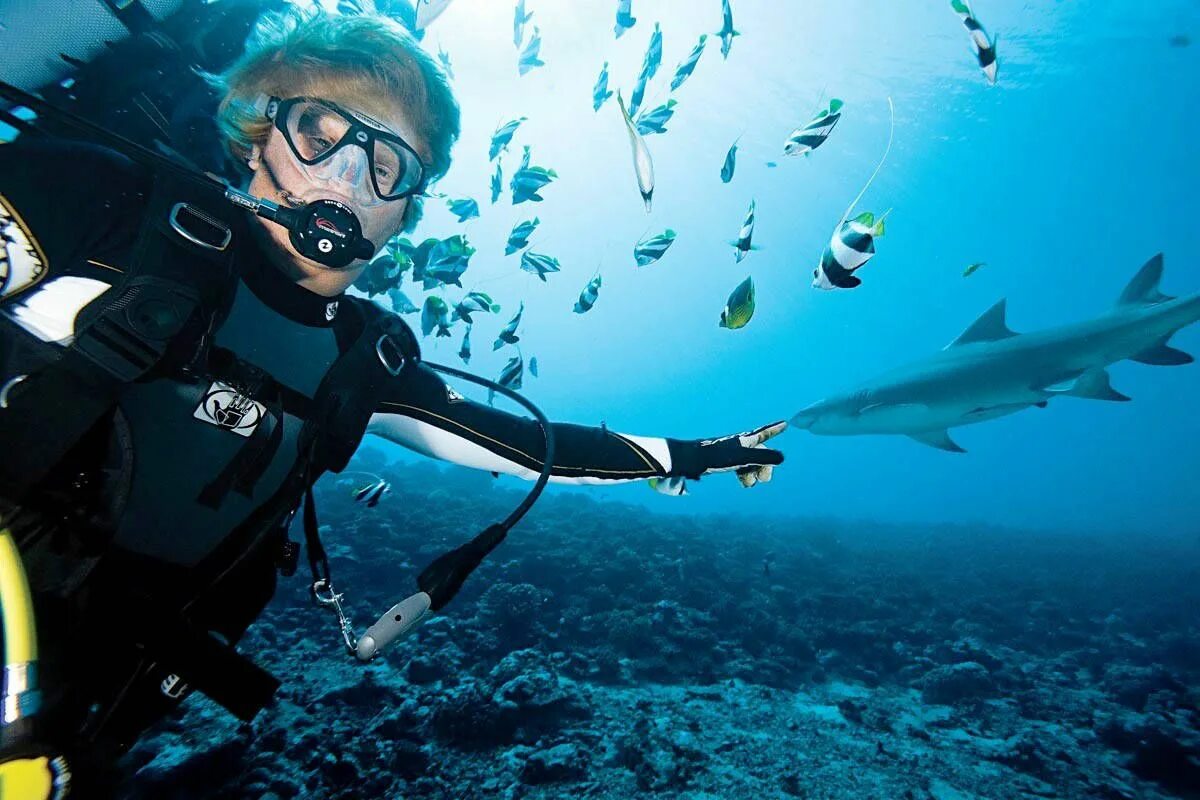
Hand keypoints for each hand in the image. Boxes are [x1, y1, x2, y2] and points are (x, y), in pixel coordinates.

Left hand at [669, 420, 786, 487]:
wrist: (690, 461)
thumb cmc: (715, 457)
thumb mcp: (741, 458)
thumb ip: (762, 458)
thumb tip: (782, 458)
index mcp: (743, 441)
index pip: (762, 434)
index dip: (774, 430)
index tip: (784, 423)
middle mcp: (738, 444)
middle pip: (759, 453)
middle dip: (764, 466)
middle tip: (764, 479)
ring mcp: (730, 453)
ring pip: (750, 463)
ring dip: (753, 474)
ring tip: (748, 484)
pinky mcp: (722, 461)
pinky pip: (740, 468)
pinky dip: (744, 475)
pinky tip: (743, 483)